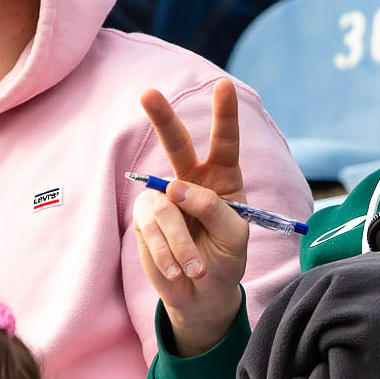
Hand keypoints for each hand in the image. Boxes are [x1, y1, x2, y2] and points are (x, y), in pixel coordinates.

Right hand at [132, 83, 250, 351]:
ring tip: (195, 268)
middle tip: (147, 93)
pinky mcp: (145, 219)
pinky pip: (151, 228)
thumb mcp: (234, 238)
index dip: (224, 113)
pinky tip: (178, 270)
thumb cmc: (225, 260)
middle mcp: (192, 181)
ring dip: (182, 243)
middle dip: (162, 118)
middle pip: (177, 144)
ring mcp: (165, 198)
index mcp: (223, 179)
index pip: (225, 142)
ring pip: (166, 206)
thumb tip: (175, 188)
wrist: (202, 293)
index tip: (224, 85)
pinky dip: (167, 253)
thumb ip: (214, 210)